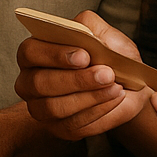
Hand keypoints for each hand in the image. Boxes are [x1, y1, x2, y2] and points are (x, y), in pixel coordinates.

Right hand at [15, 10, 150, 139]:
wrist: (126, 87)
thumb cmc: (109, 57)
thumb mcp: (105, 36)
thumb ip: (92, 28)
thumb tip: (85, 34)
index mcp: (34, 52)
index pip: (30, 52)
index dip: (54, 54)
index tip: (84, 56)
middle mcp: (29, 81)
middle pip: (39, 83)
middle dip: (75, 80)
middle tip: (106, 74)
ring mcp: (40, 107)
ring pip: (54, 107)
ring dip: (88, 98)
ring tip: (115, 87)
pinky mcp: (58, 128)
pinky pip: (72, 125)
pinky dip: (97, 112)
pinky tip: (114, 100)